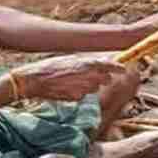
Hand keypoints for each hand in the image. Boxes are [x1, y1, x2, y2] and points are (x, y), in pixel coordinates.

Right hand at [12, 53, 133, 101]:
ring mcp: (83, 88)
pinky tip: (66, 87)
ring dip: (88, 85)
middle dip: (101, 77)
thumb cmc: (49, 67)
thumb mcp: (70, 59)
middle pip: (105, 78)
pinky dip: (78, 92)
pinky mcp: (77, 98)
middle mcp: (88, 76)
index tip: (124, 68)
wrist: (33, 80)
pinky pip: (83, 95)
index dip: (118, 67)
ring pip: (94, 88)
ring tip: (72, 80)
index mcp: (87, 63)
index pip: (110, 65)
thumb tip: (101, 63)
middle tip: (88, 74)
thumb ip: (87, 62)